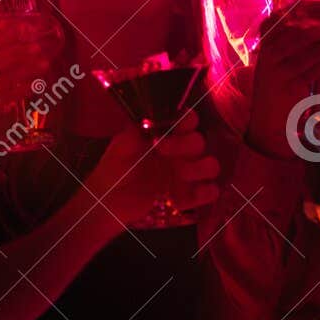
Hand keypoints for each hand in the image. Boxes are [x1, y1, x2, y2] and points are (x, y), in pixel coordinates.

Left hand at [88, 111, 221, 226]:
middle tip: (160, 150)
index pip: (188, 121)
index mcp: (168, 136)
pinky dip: (204, 192)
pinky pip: (210, 192)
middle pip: (199, 142)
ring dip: (199, 168)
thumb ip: (135, 132)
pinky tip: (184, 196)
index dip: (187, 120)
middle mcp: (181, 153)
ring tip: (179, 174)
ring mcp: (187, 175)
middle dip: (184, 145)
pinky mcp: (188, 197)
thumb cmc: (115, 168)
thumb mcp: (120, 146)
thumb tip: (149, 119)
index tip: (176, 124)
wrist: (108, 200)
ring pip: (211, 166)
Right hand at [243, 0, 319, 156]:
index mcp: (265, 45)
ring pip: (301, 52)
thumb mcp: (282, 58)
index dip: (303, 10)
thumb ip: (300, 39)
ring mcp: (276, 73)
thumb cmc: (281, 83)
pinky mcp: (288, 88)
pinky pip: (308, 71)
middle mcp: (267, 57)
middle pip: (294, 33)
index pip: (282, 19)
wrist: (268, 120)